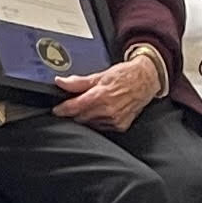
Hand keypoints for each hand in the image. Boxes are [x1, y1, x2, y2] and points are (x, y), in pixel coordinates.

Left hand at [53, 43, 168, 130]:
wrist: (145, 81)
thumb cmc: (124, 76)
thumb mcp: (99, 75)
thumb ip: (78, 82)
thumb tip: (60, 82)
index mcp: (101, 96)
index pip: (75, 107)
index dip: (62, 110)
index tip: (56, 110)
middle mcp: (108, 110)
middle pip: (80, 117)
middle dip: (74, 112)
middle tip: (73, 105)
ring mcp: (115, 120)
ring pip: (90, 124)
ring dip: (85, 117)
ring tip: (89, 106)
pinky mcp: (120, 126)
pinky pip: (101, 127)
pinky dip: (97, 121)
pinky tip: (100, 112)